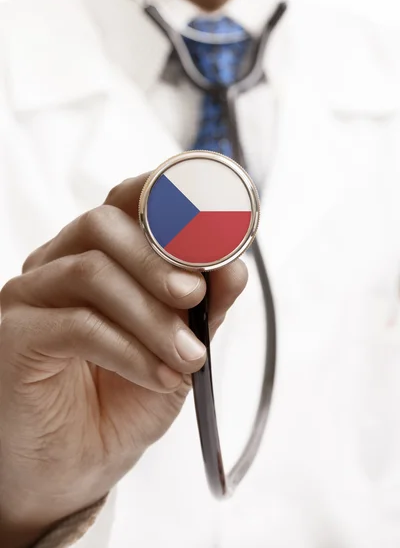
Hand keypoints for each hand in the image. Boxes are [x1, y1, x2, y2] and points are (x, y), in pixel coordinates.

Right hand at [0, 174, 246, 547]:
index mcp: (98, 258)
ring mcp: (30, 298)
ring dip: (151, 315)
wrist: (73, 469)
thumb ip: (204, 308)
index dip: (166, 197)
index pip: (125, 202)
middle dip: (159, 258)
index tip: (212, 220)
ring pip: (90, 272)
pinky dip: (128, 349)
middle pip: (103, 225)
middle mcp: (57, 266)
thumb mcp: (178, 350)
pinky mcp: (14, 338)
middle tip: (195, 297)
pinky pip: (75, 325)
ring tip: (188, 356)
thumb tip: (233, 266)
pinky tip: (157, 376)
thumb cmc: (120, 401)